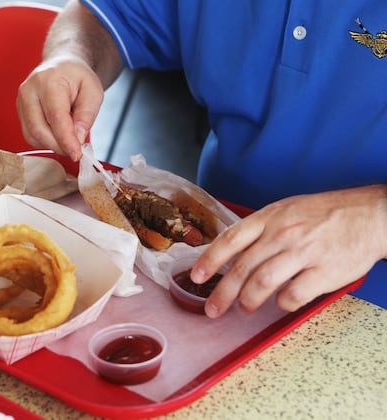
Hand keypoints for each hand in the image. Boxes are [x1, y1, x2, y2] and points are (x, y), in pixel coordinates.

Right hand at [16, 56, 103, 160]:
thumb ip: (87, 114)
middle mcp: (29, 90)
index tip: (77, 154)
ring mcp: (21, 102)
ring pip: (32, 136)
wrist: (61, 66)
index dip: (66, 140)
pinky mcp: (19, 112)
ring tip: (68, 136)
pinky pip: (30, 136)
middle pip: (39, 130)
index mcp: (49, 81)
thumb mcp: (93, 91)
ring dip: (52, 144)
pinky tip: (57, 133)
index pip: (55, 117)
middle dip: (59, 145)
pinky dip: (45, 141)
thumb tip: (78, 138)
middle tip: (76, 149)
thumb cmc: (77, 78)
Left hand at [190, 185, 386, 317]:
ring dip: (248, 301)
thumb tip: (232, 251)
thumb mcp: (286, 209)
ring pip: (263, 283)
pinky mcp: (324, 272)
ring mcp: (303, 253)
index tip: (197, 276)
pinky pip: (293, 295)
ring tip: (244, 308)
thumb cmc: (325, 213)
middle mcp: (282, 234)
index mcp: (270, 217)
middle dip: (223, 292)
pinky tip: (280, 304)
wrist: (370, 215)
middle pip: (243, 268)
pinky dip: (282, 304)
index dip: (210, 260)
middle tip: (213, 309)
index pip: (231, 240)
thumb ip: (260, 228)